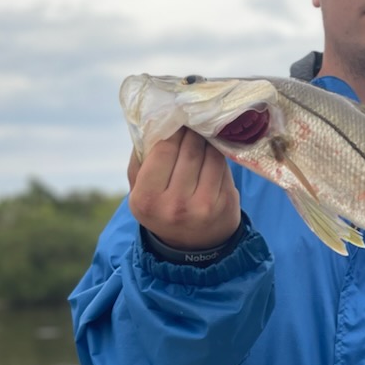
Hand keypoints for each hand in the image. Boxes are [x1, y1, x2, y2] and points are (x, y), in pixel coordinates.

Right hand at [127, 128, 240, 250]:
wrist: (193, 245)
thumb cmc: (162, 206)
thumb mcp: (140, 189)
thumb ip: (141, 158)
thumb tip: (153, 121)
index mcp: (146, 199)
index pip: (163, 150)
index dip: (172, 130)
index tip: (177, 119)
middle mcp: (174, 205)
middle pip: (188, 150)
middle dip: (192, 132)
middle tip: (193, 122)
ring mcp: (202, 206)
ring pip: (209, 155)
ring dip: (207, 140)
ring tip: (203, 134)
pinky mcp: (224, 204)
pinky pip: (223, 166)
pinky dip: (219, 155)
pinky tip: (214, 151)